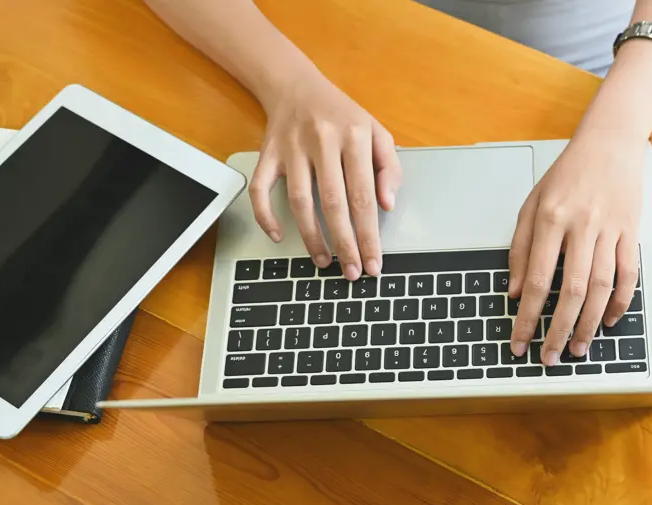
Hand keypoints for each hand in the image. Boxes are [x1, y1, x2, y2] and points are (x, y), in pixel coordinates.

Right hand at [250, 69, 402, 279]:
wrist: (296, 85)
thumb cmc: (342, 115)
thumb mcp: (376, 131)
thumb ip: (389, 167)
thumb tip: (387, 205)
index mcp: (354, 136)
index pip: (364, 195)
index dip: (369, 233)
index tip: (374, 262)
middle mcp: (322, 141)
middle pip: (333, 203)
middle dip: (345, 243)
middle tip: (352, 271)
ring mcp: (292, 148)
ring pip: (300, 201)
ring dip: (311, 237)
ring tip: (324, 262)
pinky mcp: (267, 154)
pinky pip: (261, 190)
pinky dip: (266, 216)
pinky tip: (279, 236)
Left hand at [508, 134, 644, 365]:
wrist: (609, 143)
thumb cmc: (567, 173)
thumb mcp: (531, 204)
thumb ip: (521, 248)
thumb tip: (516, 292)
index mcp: (550, 219)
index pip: (538, 280)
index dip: (527, 317)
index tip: (519, 342)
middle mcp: (581, 226)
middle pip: (571, 291)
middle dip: (558, 330)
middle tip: (550, 357)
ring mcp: (609, 230)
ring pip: (600, 287)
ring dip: (588, 324)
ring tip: (577, 348)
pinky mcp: (631, 232)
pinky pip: (627, 274)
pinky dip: (619, 302)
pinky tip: (607, 321)